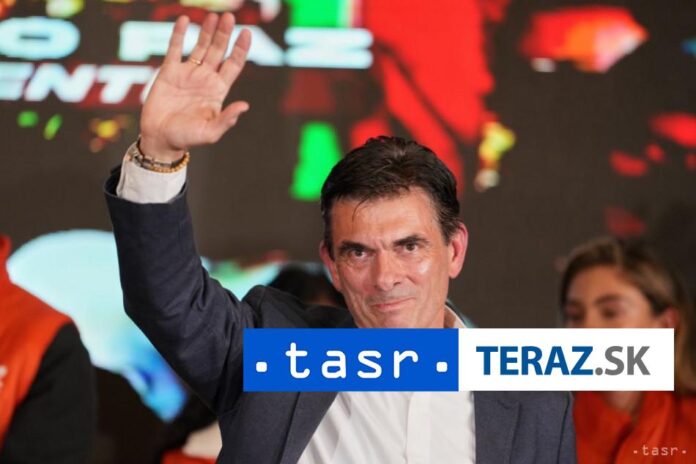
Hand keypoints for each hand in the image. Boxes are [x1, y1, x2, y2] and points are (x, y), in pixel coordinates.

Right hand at [139, 13, 250, 161]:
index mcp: (218, 91)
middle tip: (229, 17)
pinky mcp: (169, 72)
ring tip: (213, 16)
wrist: (161, 139)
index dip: (240, 49)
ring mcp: (187, 74)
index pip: (233, 65)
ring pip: (200, 47)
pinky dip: (178, 34)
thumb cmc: (187, 138)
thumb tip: (245, 106)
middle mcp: (205, 79)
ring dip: (206, 31)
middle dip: (224, 34)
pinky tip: (184, 20)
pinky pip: (174, 49)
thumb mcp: (210, 132)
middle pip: (218, 51)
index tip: (246, 32)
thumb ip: (227, 119)